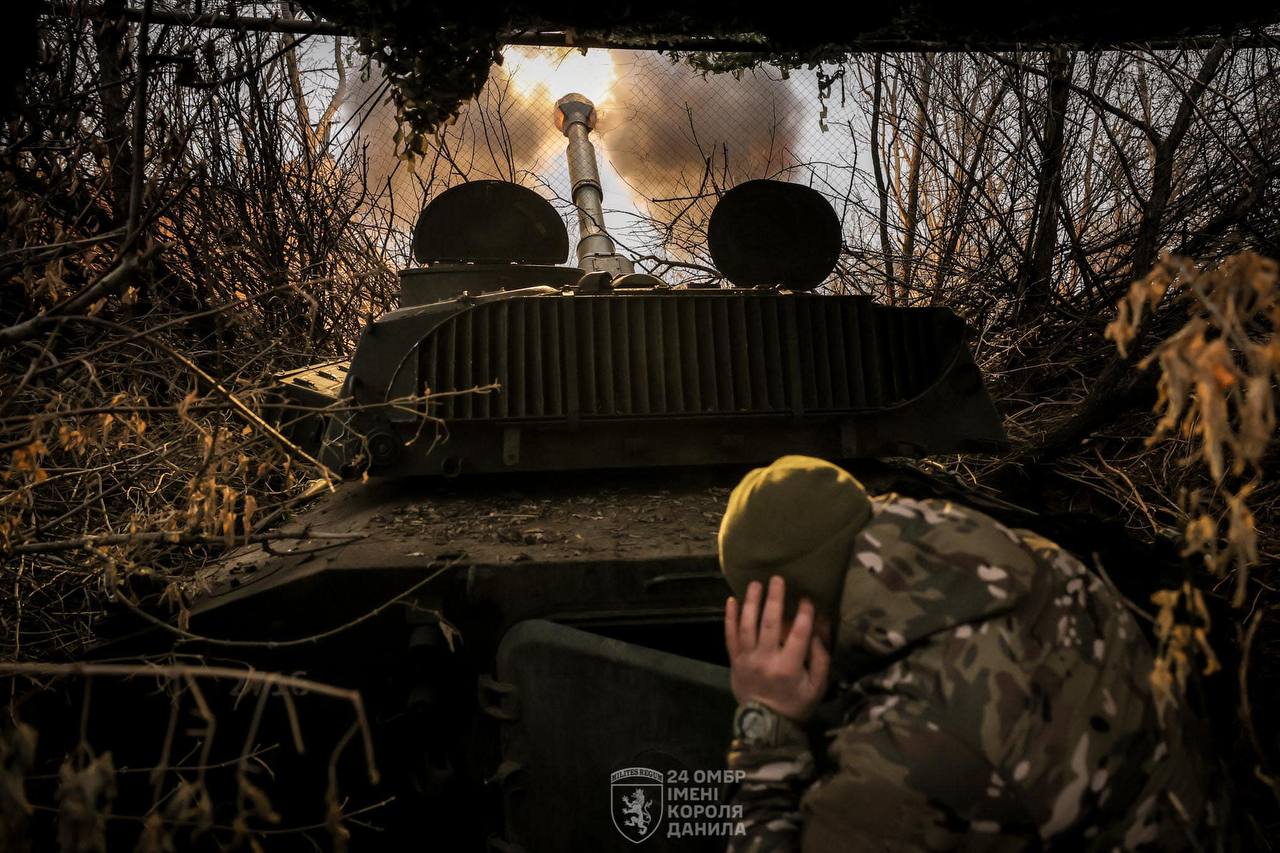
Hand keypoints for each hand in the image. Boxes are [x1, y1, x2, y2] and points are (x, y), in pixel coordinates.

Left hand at [725, 576, 830, 722]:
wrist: (766, 725)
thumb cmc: (795, 704)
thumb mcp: (817, 686)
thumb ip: (820, 658)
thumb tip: (821, 628)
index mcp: (789, 667)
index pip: (797, 634)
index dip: (803, 614)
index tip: (806, 599)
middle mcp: (766, 660)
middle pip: (769, 623)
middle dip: (774, 599)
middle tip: (778, 579)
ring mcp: (747, 659)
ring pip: (747, 625)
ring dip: (751, 602)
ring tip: (756, 583)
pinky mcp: (734, 661)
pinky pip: (730, 636)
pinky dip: (729, 618)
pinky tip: (731, 600)